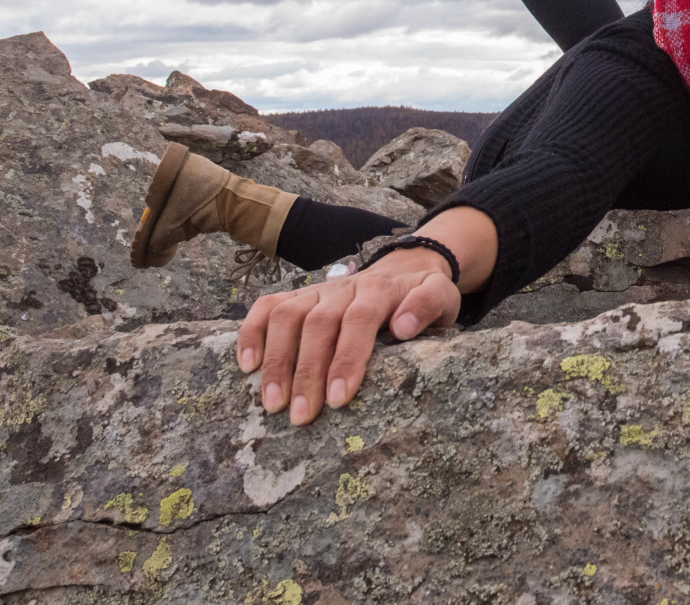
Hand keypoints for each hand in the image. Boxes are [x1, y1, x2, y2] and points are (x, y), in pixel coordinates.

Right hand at [235, 252, 459, 424]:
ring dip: (277, 362)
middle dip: (307, 372)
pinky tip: (247, 368)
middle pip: (318, 323)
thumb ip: (429, 306)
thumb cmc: (420, 301)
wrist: (402, 272)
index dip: (347, 358)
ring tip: (273, 405)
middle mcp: (345, 287)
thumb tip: (403, 327)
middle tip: (301, 417)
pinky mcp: (298, 296)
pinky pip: (266, 308)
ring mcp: (317, 290)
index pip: (360, 320)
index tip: (338, 399)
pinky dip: (251, 334)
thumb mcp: (442, 299)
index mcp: (381, 289)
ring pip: (286, 316)